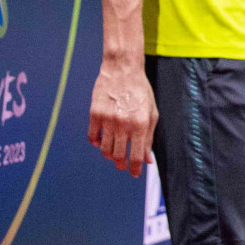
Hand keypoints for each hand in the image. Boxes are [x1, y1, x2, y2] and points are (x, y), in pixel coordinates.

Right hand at [88, 58, 158, 176]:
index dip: (135, 168)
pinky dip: (96, 143)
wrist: (123, 71)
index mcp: (140, 124)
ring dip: (109, 155)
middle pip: (118, 156)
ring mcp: (107, 119)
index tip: (134, 174)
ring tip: (113, 154)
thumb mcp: (151, 113)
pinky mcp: (94, 114)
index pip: (137, 155)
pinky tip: (101, 141)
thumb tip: (148, 160)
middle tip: (122, 165)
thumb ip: (149, 137)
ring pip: (104, 149)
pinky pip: (92, 137)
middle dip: (121, 164)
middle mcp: (123, 124)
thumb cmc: (141, 92)